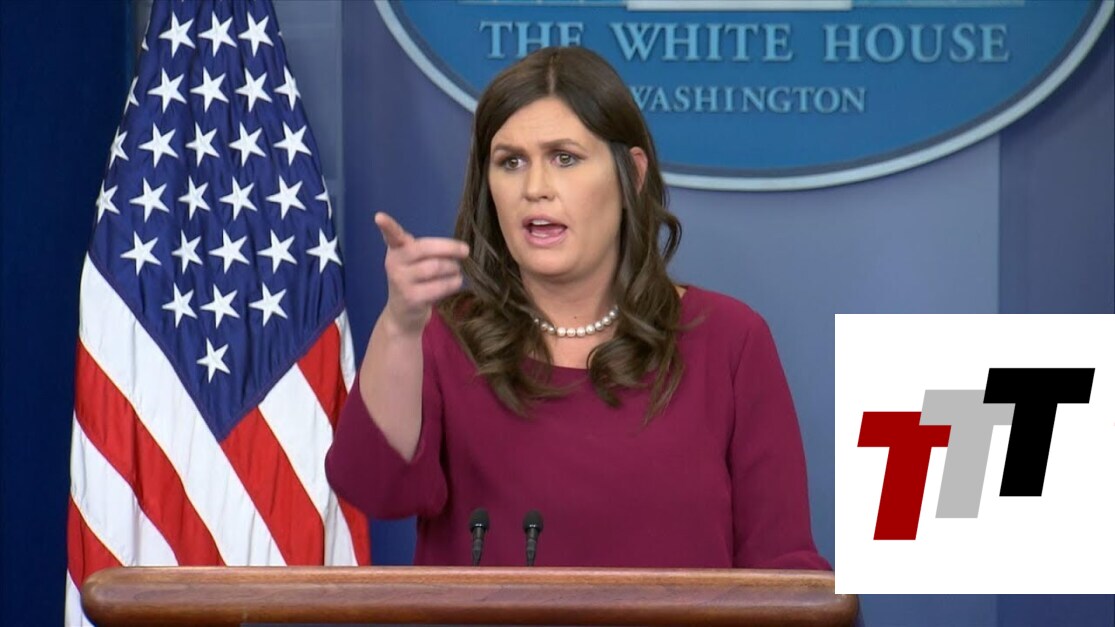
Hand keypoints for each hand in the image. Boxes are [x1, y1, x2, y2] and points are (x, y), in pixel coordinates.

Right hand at [375, 212, 468, 334]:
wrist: (402, 314)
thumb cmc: (413, 281)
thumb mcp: (412, 262)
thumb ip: (423, 249)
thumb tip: (458, 247)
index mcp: (396, 250)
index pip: (391, 236)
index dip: (387, 226)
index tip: (379, 217)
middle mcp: (394, 264)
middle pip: (425, 249)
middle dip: (449, 248)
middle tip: (465, 250)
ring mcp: (401, 282)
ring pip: (436, 267)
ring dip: (453, 268)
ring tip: (456, 270)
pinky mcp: (412, 298)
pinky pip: (440, 286)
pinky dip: (453, 283)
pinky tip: (456, 282)